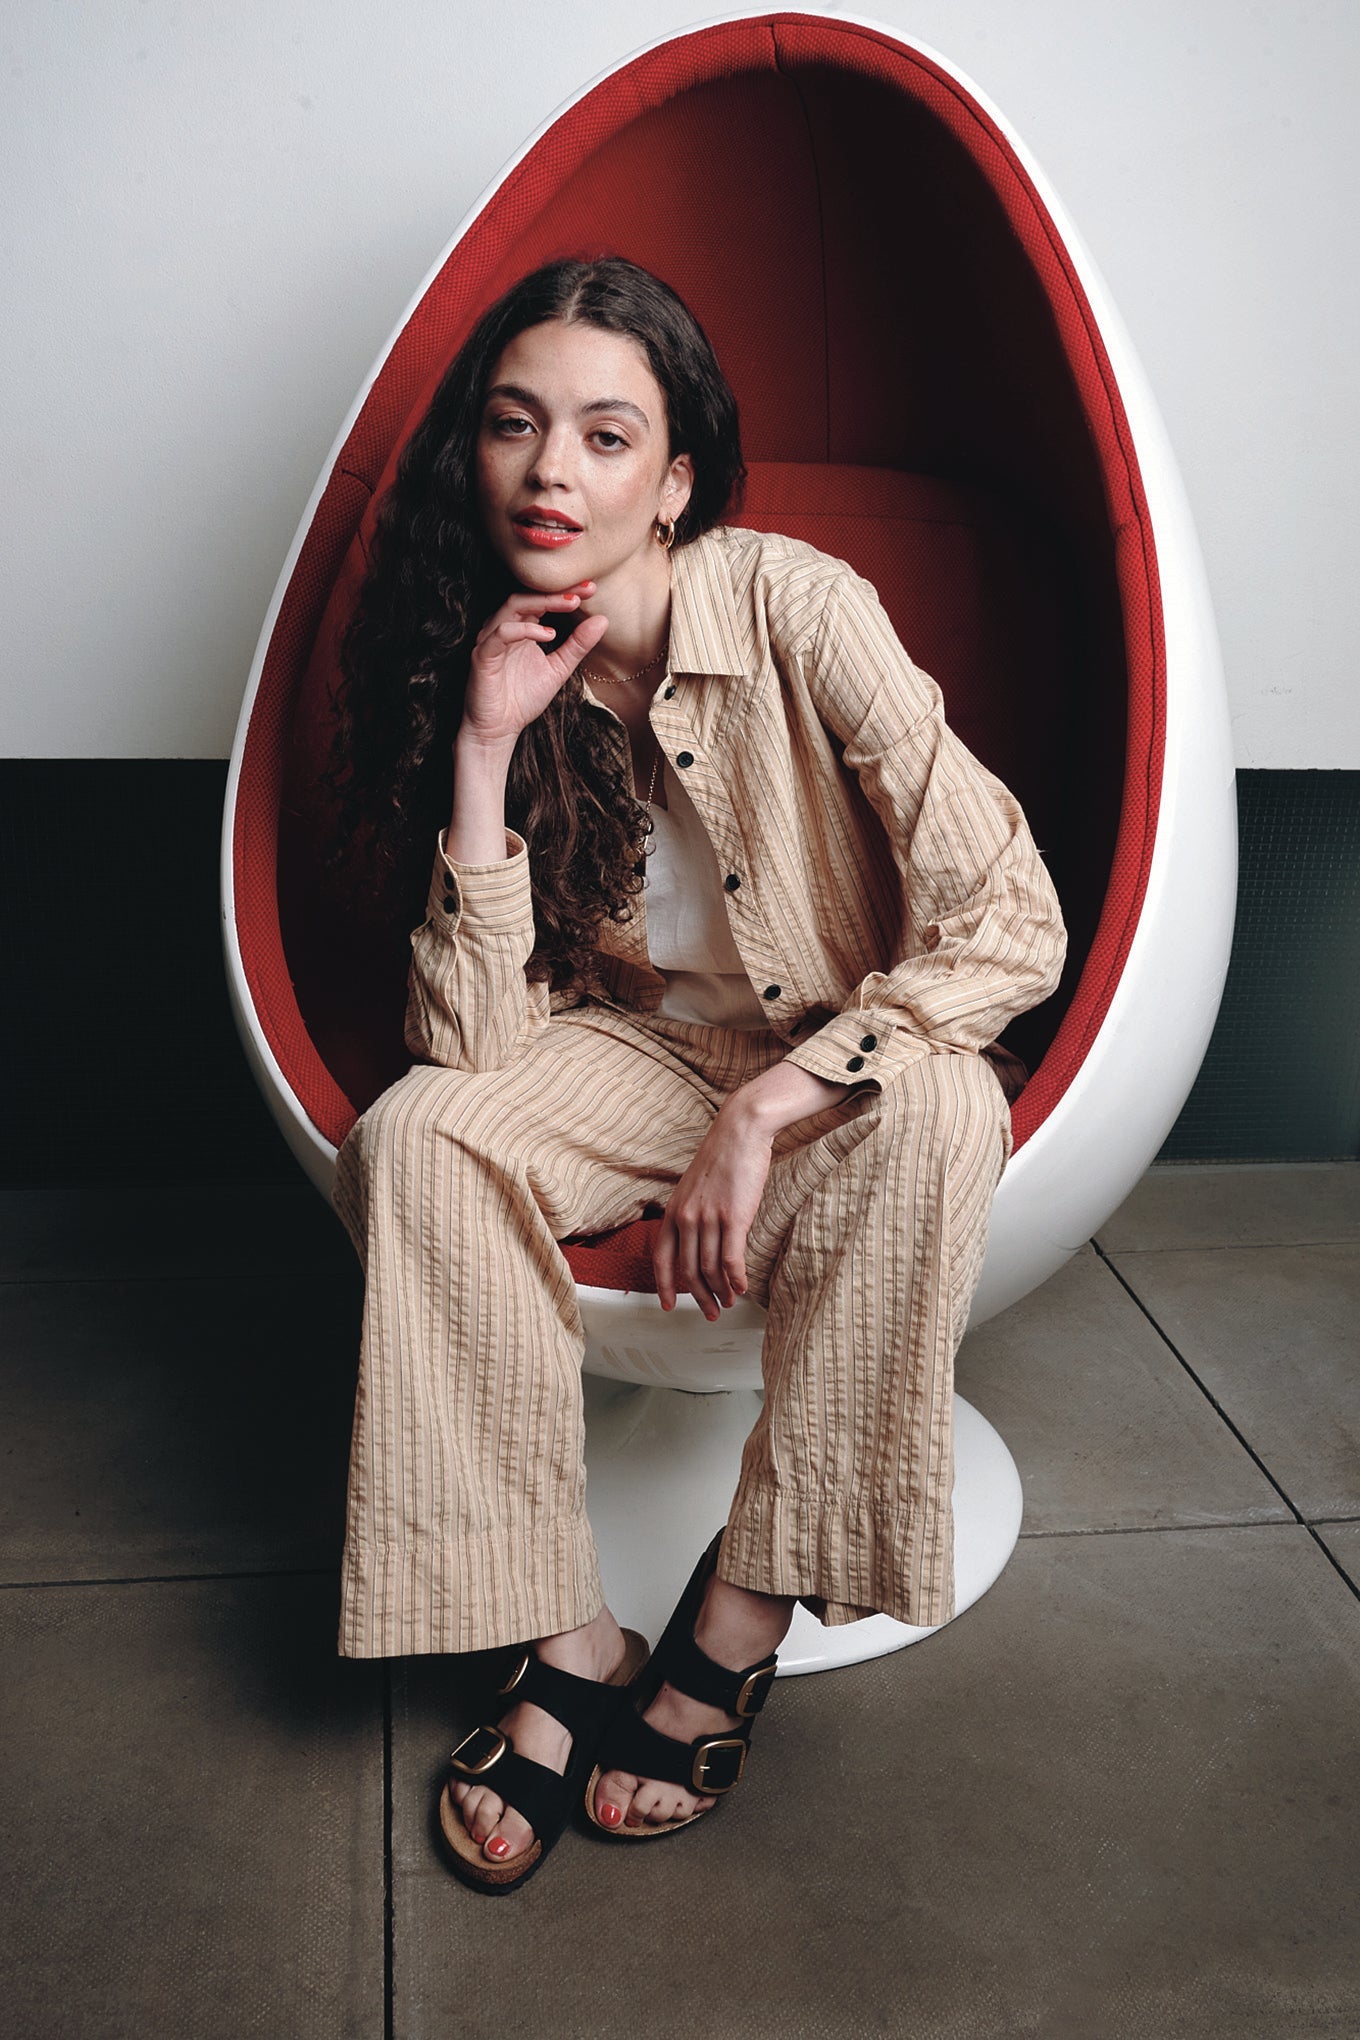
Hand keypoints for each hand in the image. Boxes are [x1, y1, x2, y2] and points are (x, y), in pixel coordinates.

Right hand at [458, 580, 608, 749]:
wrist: (498, 730)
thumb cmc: (522, 699)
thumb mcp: (558, 669)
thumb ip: (577, 646)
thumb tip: (603, 621)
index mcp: (521, 629)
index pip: (541, 600)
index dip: (566, 592)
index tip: (592, 589)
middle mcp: (504, 628)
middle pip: (527, 596)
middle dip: (557, 592)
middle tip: (584, 590)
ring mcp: (491, 640)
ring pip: (512, 607)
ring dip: (543, 602)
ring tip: (570, 605)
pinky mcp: (483, 656)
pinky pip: (501, 634)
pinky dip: (525, 630)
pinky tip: (549, 635)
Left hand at [653, 1104, 773, 1320]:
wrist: (740, 1131)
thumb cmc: (723, 1158)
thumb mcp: (695, 1188)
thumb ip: (692, 1214)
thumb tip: (699, 1243)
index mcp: (674, 1211)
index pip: (662, 1258)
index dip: (664, 1286)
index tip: (670, 1305)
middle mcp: (686, 1218)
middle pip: (688, 1271)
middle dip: (700, 1297)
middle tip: (710, 1313)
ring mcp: (709, 1218)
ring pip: (710, 1270)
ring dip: (721, 1292)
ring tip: (729, 1302)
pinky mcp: (733, 1217)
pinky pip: (731, 1260)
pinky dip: (737, 1279)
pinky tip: (743, 1287)